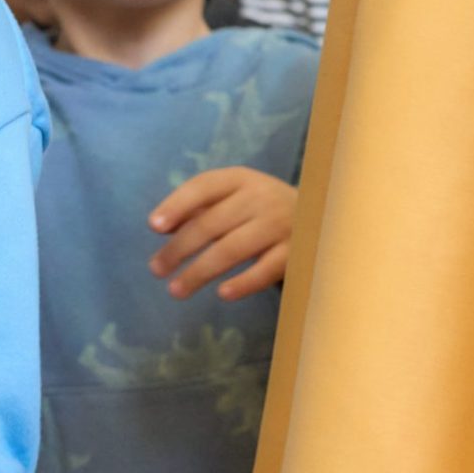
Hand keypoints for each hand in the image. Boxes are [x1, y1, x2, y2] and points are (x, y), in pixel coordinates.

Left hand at [149, 166, 297, 300]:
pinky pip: (265, 270)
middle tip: (156, 269)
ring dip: (200, 272)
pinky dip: (243, 282)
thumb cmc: (260, 209)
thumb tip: (160, 225)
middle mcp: (261, 197)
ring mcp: (280, 224)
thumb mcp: (233, 197)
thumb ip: (198, 207)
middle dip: (178, 249)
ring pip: (231, 250)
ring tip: (176, 290)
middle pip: (210, 224)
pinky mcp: (295, 252)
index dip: (176, 205)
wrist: (320, 218)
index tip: (153, 226)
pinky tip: (222, 293)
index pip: (203, 187)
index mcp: (240, 179)